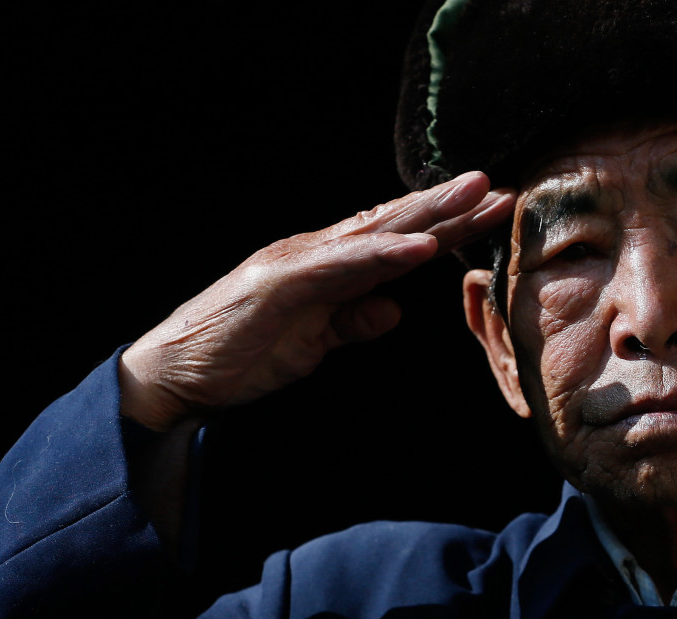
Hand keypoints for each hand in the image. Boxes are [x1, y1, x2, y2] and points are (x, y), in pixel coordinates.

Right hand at [119, 171, 513, 430]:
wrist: (177, 374)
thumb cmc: (242, 355)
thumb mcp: (314, 344)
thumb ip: (352, 323)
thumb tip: (393, 313)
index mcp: (328, 269)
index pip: (397, 242)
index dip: (445, 227)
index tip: (493, 214)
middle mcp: (317, 254)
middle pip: (394, 225)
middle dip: (449, 206)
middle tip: (499, 186)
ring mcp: (299, 264)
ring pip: (374, 233)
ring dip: (427, 214)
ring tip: (474, 195)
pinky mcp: (282, 284)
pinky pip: (342, 267)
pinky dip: (382, 256)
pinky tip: (419, 248)